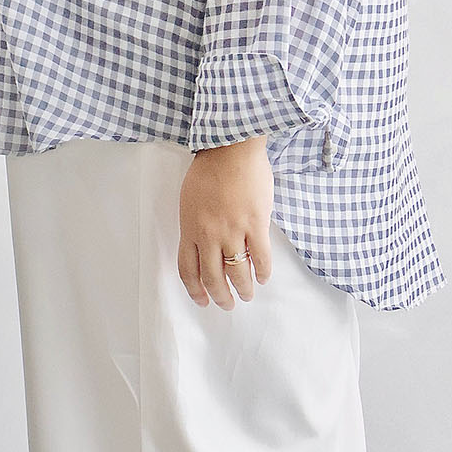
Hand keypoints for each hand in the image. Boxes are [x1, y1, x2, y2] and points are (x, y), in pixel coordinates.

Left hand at [177, 135, 274, 309]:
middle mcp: (208, 235)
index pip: (188, 270)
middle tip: (228, 304)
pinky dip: (262, 272)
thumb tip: (206, 246)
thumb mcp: (190, 199)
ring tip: (247, 294)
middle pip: (213, 278)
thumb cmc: (209, 168)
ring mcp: (232, 231)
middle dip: (221, 297)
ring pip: (237, 273)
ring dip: (243, 289)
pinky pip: (260, 258)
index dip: (195, 291)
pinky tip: (263, 277)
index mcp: (189, 228)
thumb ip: (196, 225)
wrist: (230, 148)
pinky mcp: (255, 224)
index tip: (202, 300)